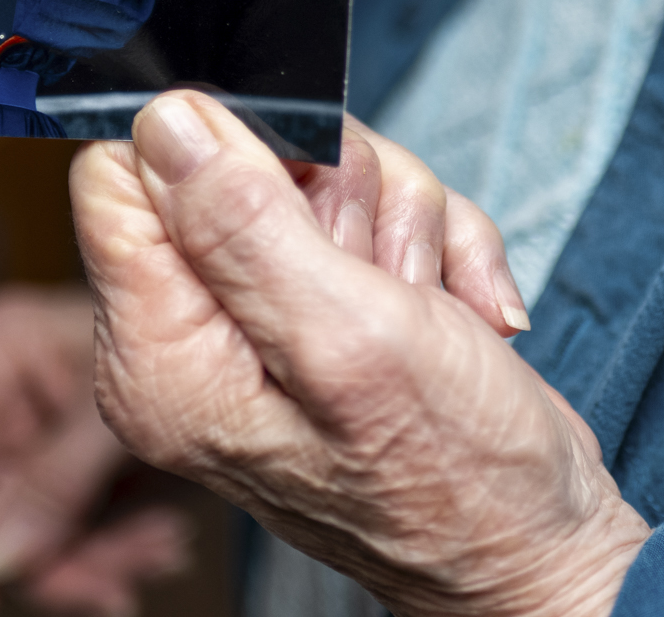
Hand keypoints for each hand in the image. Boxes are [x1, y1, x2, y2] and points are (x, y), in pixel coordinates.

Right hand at [0, 284, 190, 616]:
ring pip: (37, 530)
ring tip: (163, 550)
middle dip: (57, 556)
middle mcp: (9, 390)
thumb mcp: (115, 417)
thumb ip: (55, 486)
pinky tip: (164, 540)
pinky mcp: (77, 458)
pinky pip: (76, 524)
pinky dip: (118, 544)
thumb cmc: (188, 338)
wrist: (251, 337)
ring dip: (99, 557)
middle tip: (115, 587)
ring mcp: (42, 426)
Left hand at [73, 91, 649, 616]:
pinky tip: (453, 313)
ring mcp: (265, 316)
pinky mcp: (328, 300)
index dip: (218, 156)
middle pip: (234, 156)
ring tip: (423, 308)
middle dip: (335, 193)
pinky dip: (434, 244)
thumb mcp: (345, 338)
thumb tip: (159, 121)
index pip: (122, 174)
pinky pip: (377, 205)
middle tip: (378, 278)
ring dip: (400, 223)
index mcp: (160, 354)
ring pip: (320, 169)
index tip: (297, 202)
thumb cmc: (455, 481)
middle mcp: (196, 333)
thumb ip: (241, 224)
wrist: (541, 543)